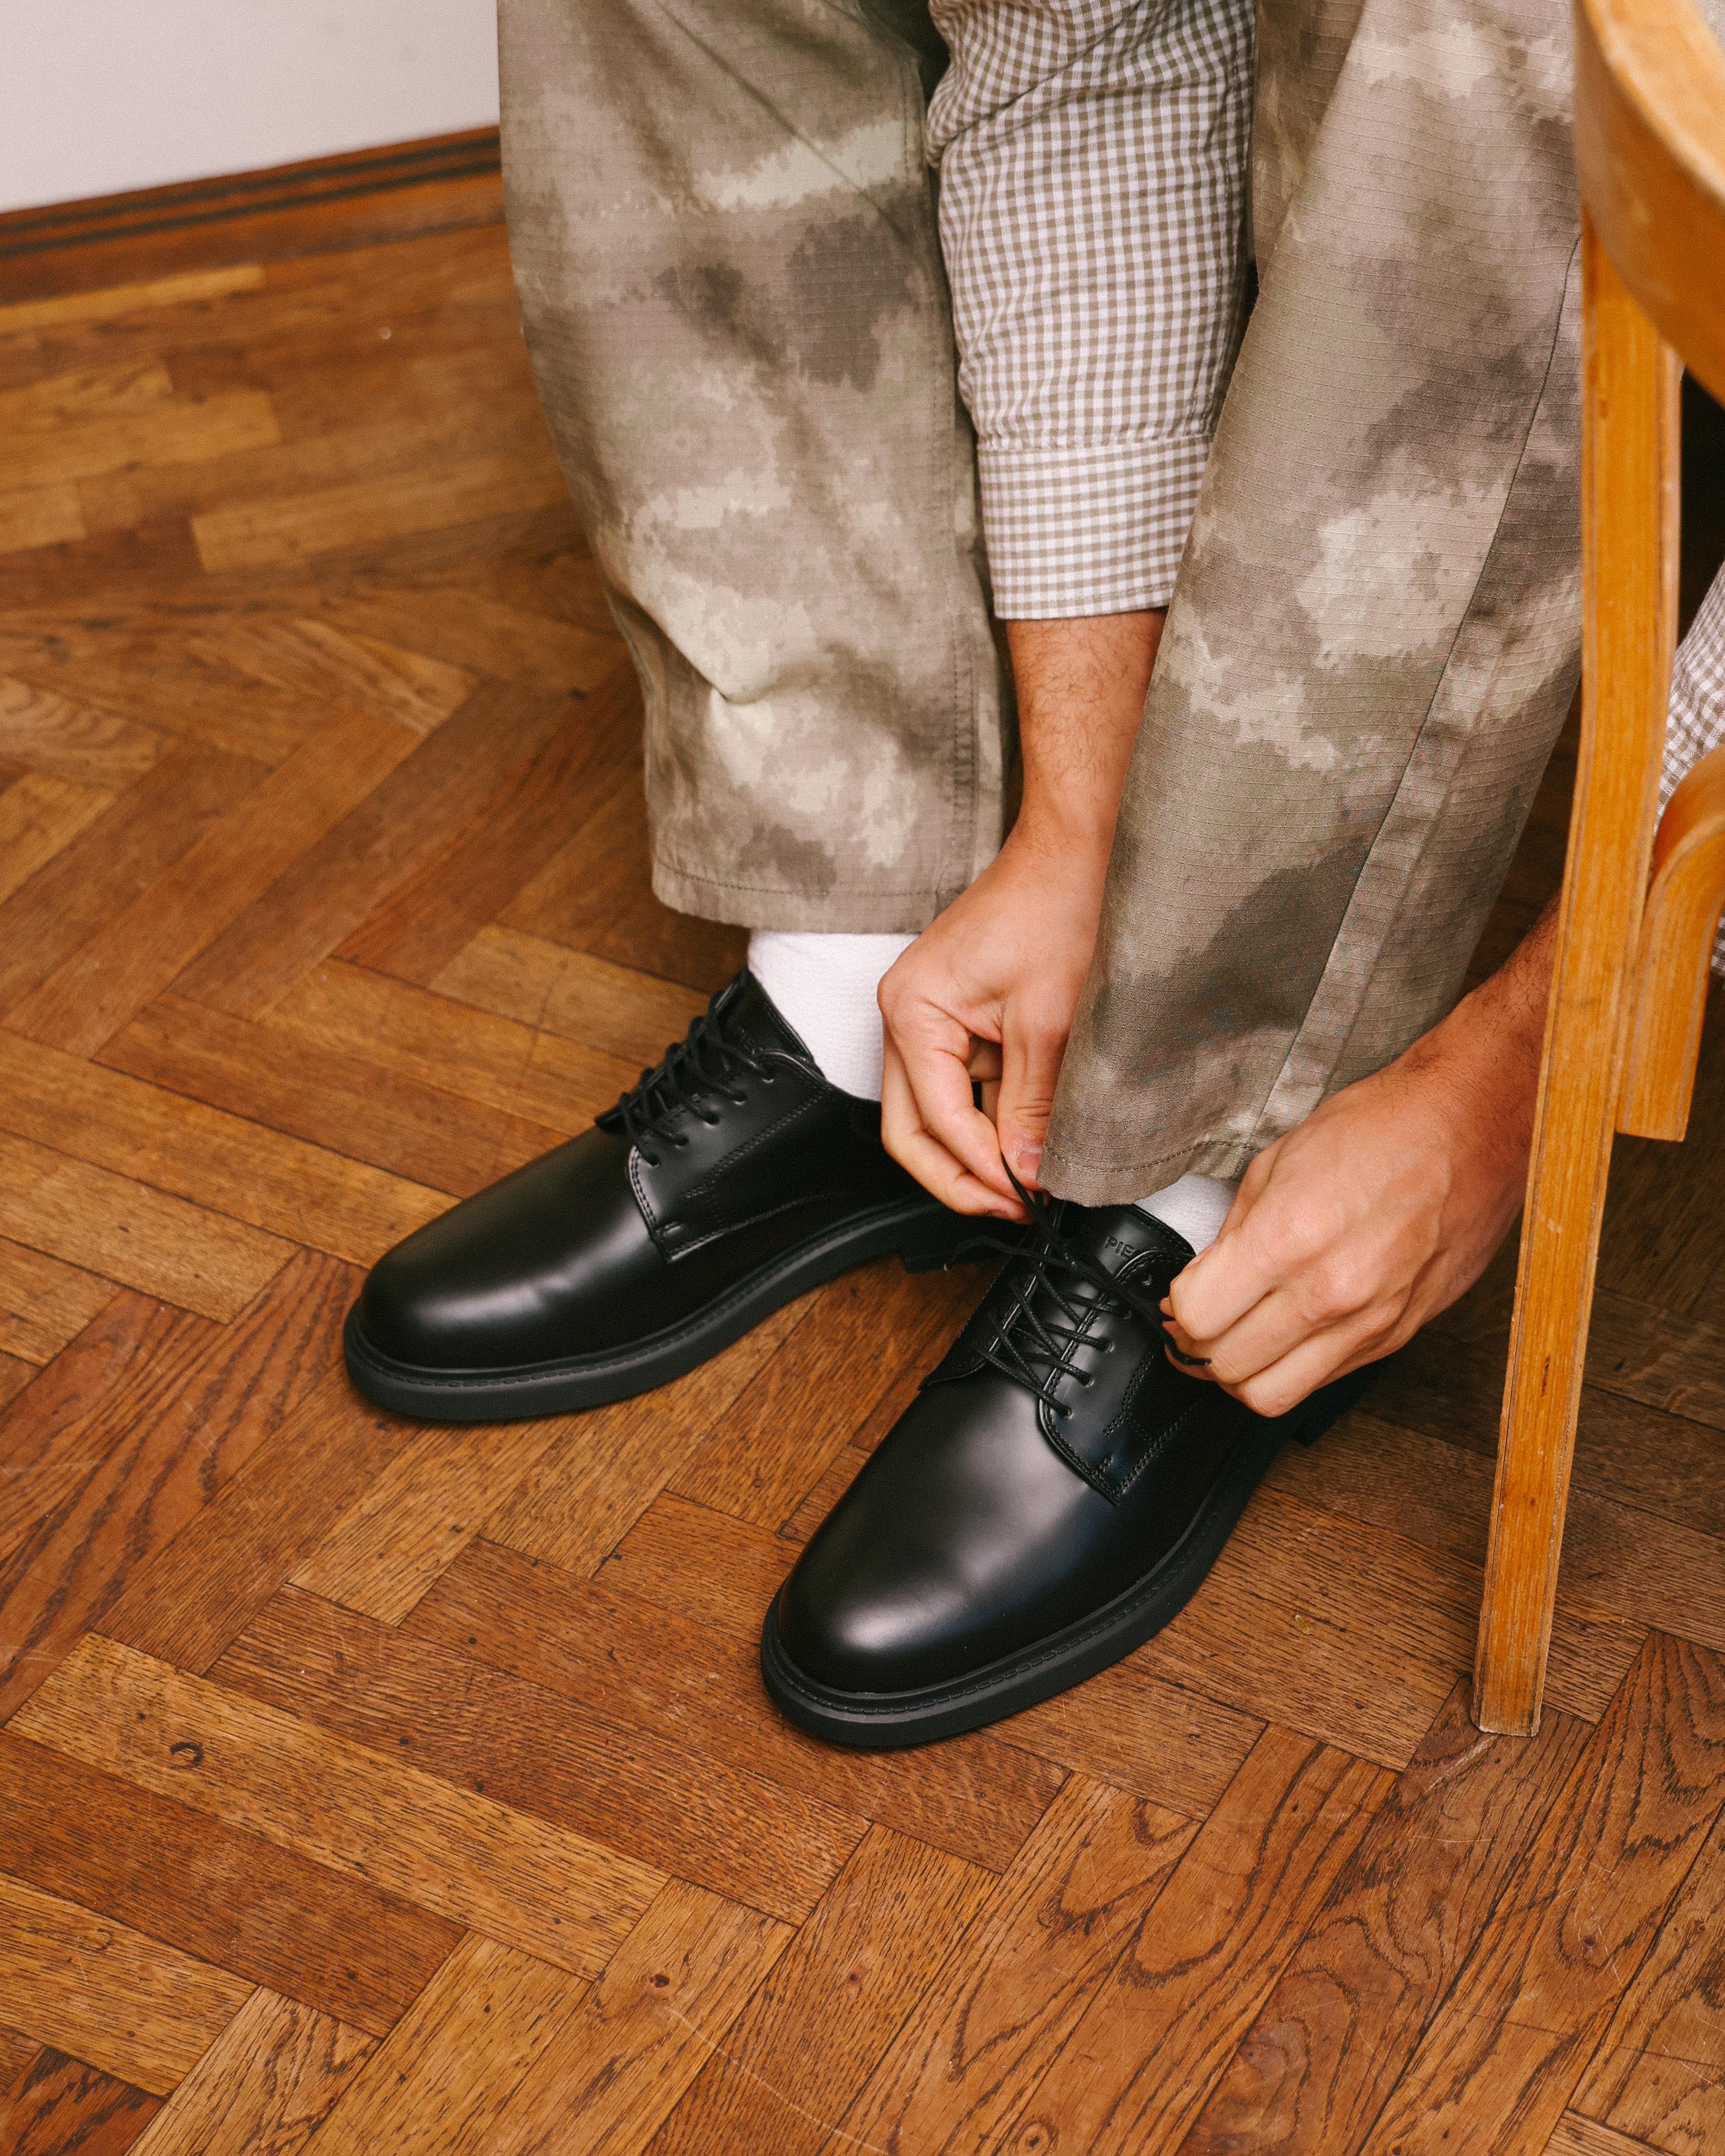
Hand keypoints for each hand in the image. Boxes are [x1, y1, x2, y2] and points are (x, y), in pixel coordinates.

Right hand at [878, 609, 1164, 1218]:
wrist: (1082, 847)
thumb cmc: (1061, 909)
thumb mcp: (1051, 1024)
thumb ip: (1033, 1107)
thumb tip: (1029, 1176)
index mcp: (912, 1014)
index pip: (934, 1122)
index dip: (979, 1173)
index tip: (1026, 1202)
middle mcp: (907, 1018)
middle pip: (913, 1131)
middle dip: (962, 1178)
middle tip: (1017, 1209)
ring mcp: (933, 1019)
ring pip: (940, 1115)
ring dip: (982, 1153)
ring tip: (1034, 1184)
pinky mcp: (965, 1018)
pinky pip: (969, 1087)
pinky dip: (998, 1119)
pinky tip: (1034, 1142)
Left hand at [1162, 904, 1555, 1414]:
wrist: (1474, 1126)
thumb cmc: (1382, 1128)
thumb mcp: (1279, 1160)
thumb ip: (1235, 1232)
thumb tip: (1204, 1281)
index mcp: (1288, 1239)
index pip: (1198, 1319)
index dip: (1178, 1310)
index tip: (1181, 1297)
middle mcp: (1330, 1292)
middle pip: (1228, 1368)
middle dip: (1201, 1348)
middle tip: (1201, 1320)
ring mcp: (1370, 1322)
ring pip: (1273, 1395)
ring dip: (1243, 1372)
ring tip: (1240, 1337)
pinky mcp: (1399, 1334)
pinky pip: (1324, 1381)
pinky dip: (1294, 1366)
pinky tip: (1291, 1330)